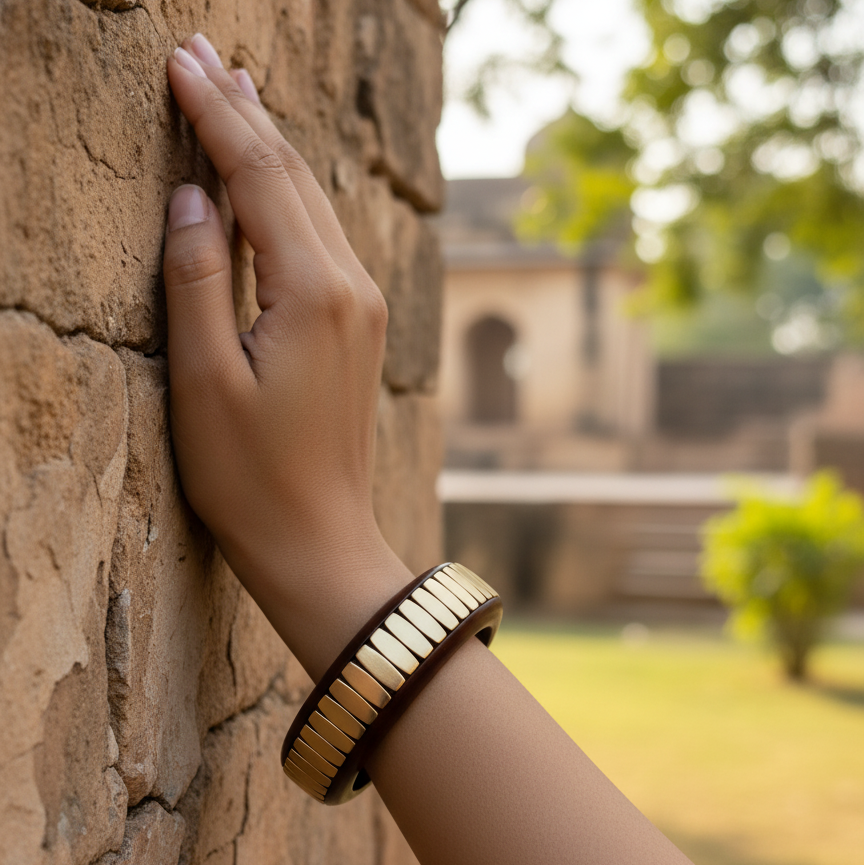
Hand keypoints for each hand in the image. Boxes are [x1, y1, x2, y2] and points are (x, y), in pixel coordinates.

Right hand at [163, 36, 410, 679]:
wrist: (319, 539)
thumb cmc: (253, 476)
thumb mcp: (204, 380)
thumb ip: (197, 278)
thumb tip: (194, 194)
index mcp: (314, 292)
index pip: (260, 177)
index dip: (216, 115)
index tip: (181, 61)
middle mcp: (353, 287)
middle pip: (295, 177)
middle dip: (247, 113)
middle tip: (204, 53)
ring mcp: (365, 306)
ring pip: (315, 203)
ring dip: (273, 147)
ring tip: (238, 93)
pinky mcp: (361, 327)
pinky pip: (325, 239)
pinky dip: (292, 196)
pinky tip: (275, 180)